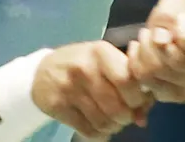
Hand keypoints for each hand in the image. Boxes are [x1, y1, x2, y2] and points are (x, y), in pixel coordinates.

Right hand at [32, 41, 153, 138]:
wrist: (42, 71)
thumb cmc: (82, 64)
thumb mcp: (105, 62)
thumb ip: (128, 82)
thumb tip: (142, 118)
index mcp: (101, 52)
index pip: (128, 80)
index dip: (138, 97)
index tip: (137, 101)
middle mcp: (84, 68)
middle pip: (118, 106)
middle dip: (126, 116)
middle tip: (124, 114)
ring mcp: (69, 88)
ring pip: (104, 121)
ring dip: (113, 126)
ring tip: (111, 119)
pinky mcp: (58, 106)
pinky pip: (88, 130)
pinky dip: (98, 133)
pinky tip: (98, 125)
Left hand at [127, 0, 184, 102]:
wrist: (177, 31)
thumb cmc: (179, 16)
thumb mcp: (174, 5)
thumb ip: (168, 16)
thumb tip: (160, 38)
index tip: (177, 24)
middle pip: (177, 61)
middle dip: (156, 41)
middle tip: (151, 30)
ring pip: (158, 72)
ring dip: (145, 50)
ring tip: (144, 37)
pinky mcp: (173, 96)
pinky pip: (146, 82)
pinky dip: (137, 63)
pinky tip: (137, 50)